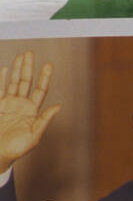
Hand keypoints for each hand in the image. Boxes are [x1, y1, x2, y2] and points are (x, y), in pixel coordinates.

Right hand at [0, 51, 61, 168]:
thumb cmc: (18, 148)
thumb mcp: (35, 136)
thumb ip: (45, 120)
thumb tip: (59, 106)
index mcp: (33, 111)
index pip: (40, 90)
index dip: (45, 77)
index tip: (49, 65)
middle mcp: (22, 105)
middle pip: (26, 81)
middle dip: (28, 67)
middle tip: (31, 52)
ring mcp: (9, 104)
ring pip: (13, 82)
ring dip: (16, 69)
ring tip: (21, 55)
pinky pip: (0, 89)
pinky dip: (1, 78)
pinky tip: (5, 68)